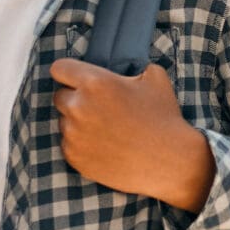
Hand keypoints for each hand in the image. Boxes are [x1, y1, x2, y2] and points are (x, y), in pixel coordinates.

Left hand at [49, 59, 214, 209]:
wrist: (169, 162)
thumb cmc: (163, 118)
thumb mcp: (154, 78)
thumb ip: (131, 67)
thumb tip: (123, 70)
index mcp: (94, 83)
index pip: (59, 69)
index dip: (69, 73)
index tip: (77, 79)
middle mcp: (78, 107)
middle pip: (60, 96)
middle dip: (75, 99)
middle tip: (99, 107)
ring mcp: (73, 135)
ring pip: (64, 122)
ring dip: (78, 123)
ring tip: (105, 130)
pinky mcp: (74, 157)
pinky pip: (68, 144)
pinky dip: (81, 144)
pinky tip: (104, 146)